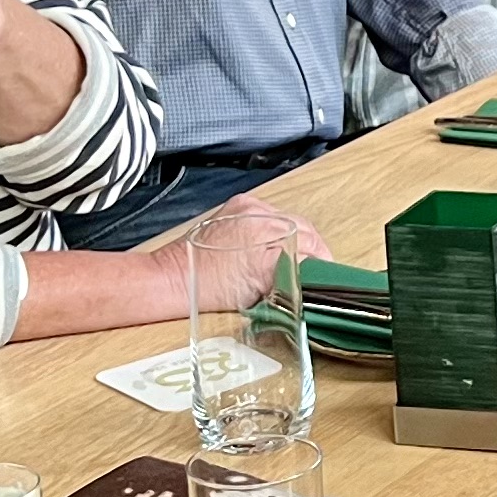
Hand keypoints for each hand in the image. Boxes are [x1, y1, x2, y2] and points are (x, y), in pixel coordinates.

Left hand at [157, 187, 329, 278]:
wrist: (174, 278)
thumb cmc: (207, 288)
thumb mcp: (260, 289)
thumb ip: (294, 274)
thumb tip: (317, 271)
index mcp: (266, 231)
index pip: (312, 242)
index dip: (320, 261)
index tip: (322, 276)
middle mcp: (258, 213)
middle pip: (302, 229)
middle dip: (308, 250)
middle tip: (307, 272)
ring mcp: (247, 208)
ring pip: (287, 222)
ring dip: (292, 240)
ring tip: (286, 262)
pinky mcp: (238, 208)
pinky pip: (269, 217)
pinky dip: (274, 232)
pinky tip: (267, 249)